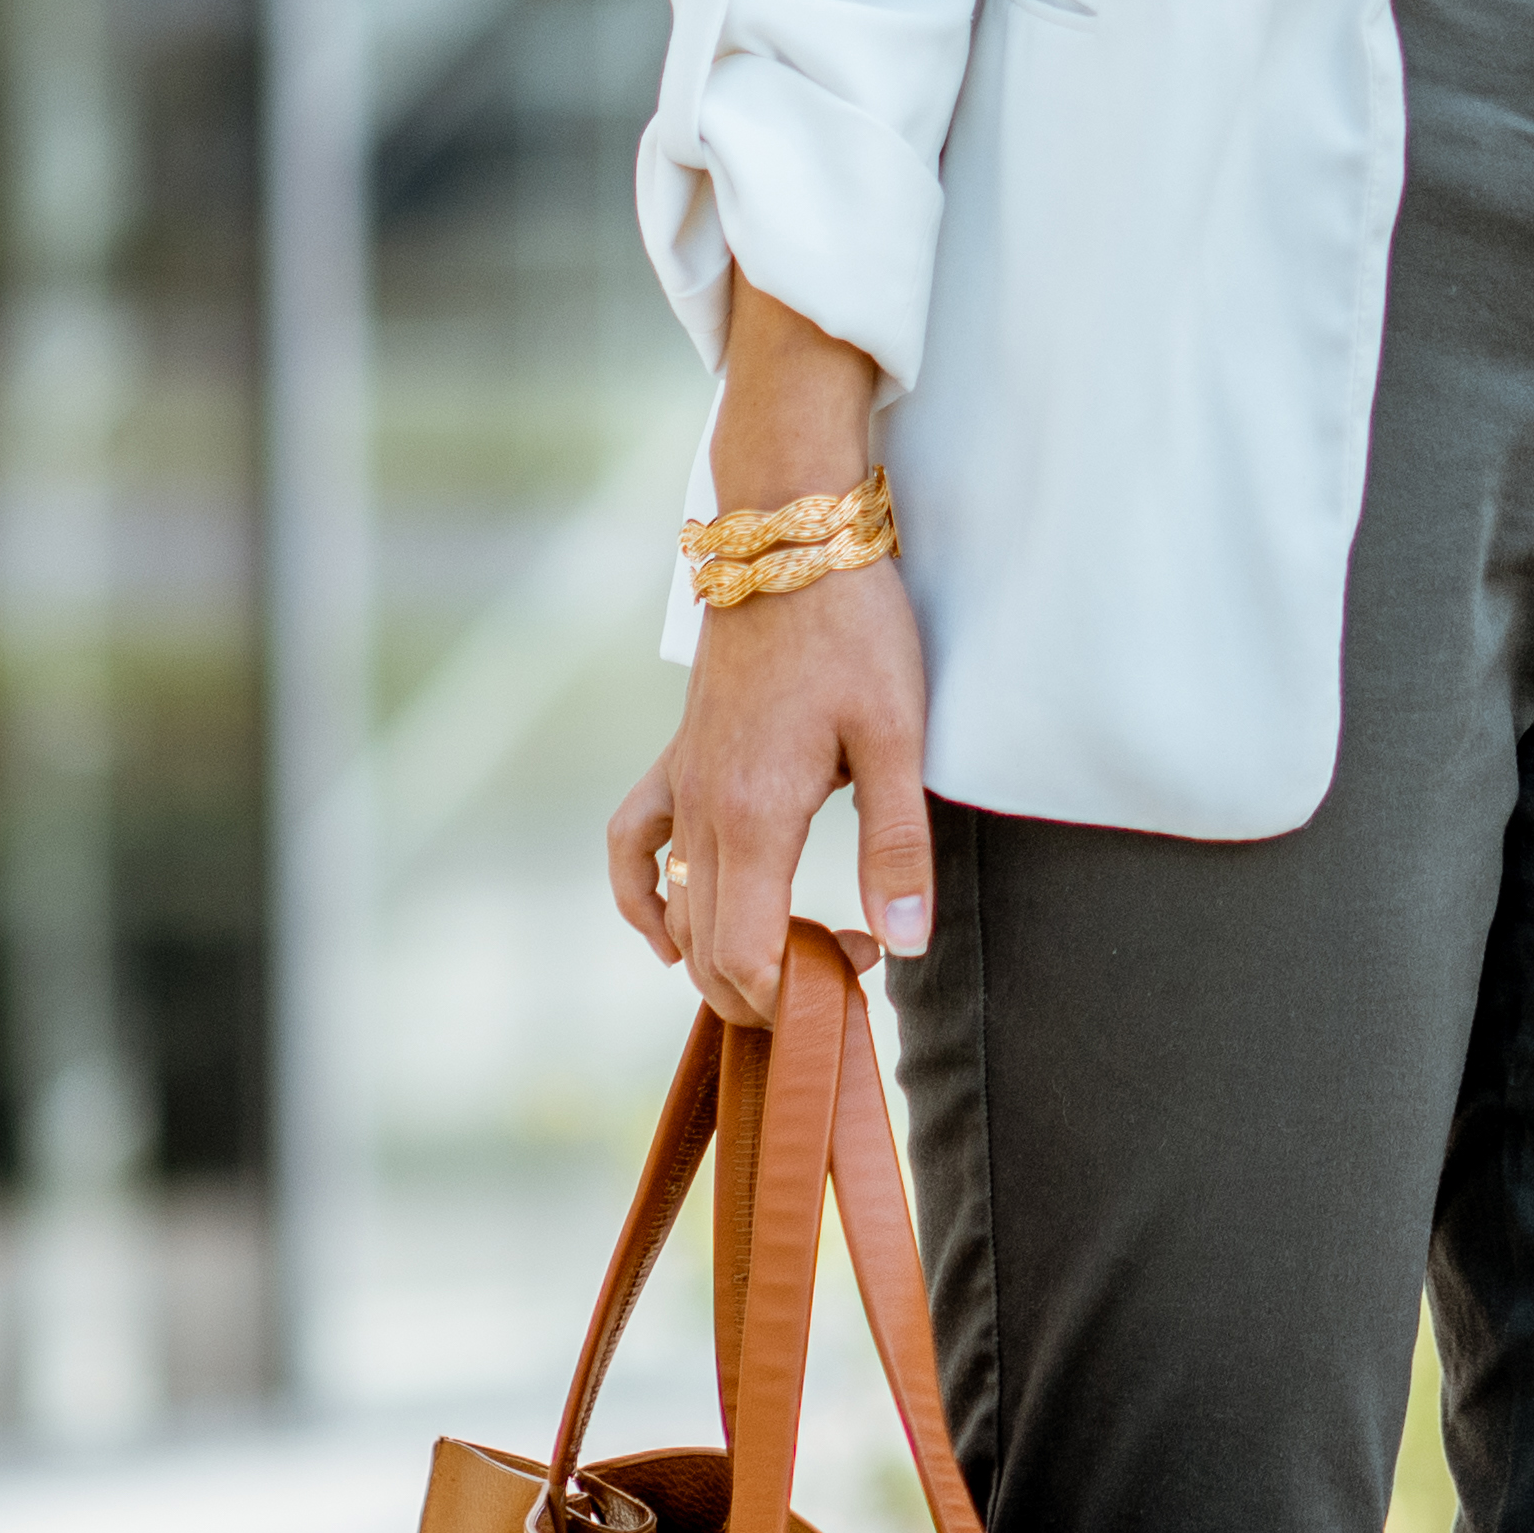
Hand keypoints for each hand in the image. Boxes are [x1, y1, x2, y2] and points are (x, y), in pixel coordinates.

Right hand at [601, 275, 937, 1028]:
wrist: (793, 535)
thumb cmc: (854, 627)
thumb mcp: (897, 736)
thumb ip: (896, 846)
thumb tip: (901, 944)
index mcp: (753, 817)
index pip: (742, 959)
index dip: (793, 997)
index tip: (858, 972)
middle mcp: (702, 812)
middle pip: (708, 950)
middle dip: (769, 988)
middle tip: (844, 968)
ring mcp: (683, 783)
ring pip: (675, 909)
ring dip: (721, 952)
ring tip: (788, 956)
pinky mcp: (679, 754)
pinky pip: (632, 842)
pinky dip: (643, 896)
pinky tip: (668, 927)